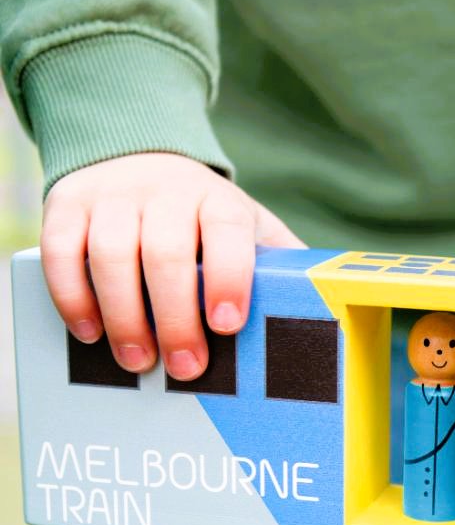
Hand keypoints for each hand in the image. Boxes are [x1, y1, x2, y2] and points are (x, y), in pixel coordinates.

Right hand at [41, 152, 304, 380]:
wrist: (141, 156)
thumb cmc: (206, 218)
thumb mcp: (249, 230)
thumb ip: (279, 265)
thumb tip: (323, 312)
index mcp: (220, 203)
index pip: (227, 233)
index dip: (228, 278)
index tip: (228, 325)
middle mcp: (167, 192)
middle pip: (165, 254)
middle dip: (175, 318)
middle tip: (186, 368)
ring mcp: (114, 195)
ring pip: (111, 254)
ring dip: (123, 316)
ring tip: (139, 362)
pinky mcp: (67, 202)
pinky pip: (62, 250)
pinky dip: (73, 295)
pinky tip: (89, 333)